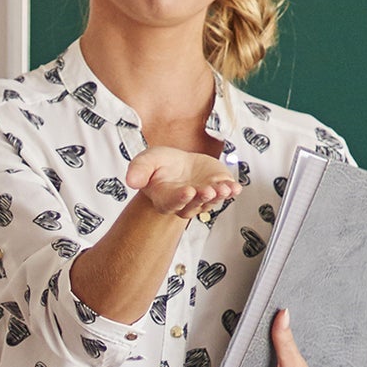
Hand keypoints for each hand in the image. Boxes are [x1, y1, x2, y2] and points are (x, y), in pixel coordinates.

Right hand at [125, 145, 240, 220]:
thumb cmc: (160, 166)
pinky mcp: (218, 187)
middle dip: (201, 198)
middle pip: (194, 205)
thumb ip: (138, 170)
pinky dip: (232, 191)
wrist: (179, 165)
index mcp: (165, 199)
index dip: (179, 199)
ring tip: (225, 189)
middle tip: (207, 191)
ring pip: (211, 201)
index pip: (172, 203)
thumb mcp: (146, 161)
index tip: (187, 191)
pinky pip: (226, 193)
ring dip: (218, 196)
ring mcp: (203, 197)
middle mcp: (186, 203)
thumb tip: (130, 181)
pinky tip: (236, 188)